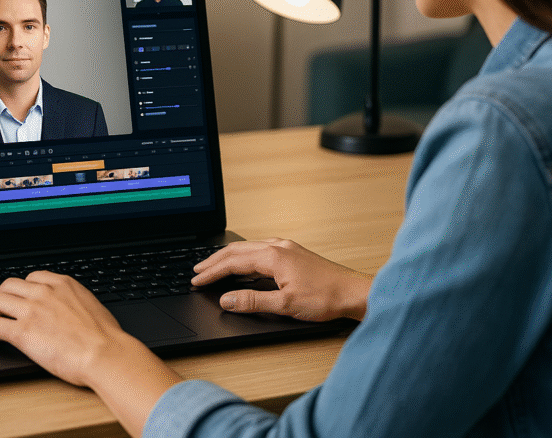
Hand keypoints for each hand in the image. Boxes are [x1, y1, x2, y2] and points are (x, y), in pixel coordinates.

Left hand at [0, 272, 181, 435]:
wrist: (105, 354)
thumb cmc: (106, 337)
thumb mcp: (92, 306)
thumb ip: (75, 302)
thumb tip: (72, 309)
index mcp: (63, 284)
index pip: (32, 277)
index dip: (21, 287)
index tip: (18, 296)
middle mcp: (44, 292)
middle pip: (9, 285)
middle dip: (0, 295)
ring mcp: (31, 311)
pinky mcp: (21, 333)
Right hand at [191, 238, 370, 320]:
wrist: (354, 292)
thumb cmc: (326, 298)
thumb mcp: (285, 305)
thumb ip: (253, 301)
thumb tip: (227, 299)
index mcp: (273, 256)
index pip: (233, 263)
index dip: (212, 272)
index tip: (196, 280)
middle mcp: (278, 246)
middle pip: (237, 251)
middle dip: (214, 261)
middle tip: (196, 271)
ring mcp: (286, 247)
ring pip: (248, 248)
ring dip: (228, 257)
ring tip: (213, 266)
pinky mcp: (293, 252)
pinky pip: (260, 249)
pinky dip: (244, 255)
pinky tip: (243, 262)